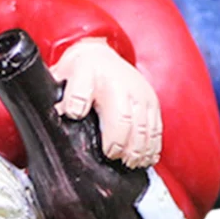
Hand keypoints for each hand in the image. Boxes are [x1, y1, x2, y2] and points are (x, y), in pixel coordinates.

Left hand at [50, 37, 161, 167]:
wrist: (99, 54)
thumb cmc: (80, 70)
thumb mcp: (63, 78)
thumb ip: (67, 98)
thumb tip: (71, 115)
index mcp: (99, 80)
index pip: (110, 111)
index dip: (113, 138)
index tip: (107, 152)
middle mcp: (125, 85)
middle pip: (132, 124)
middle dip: (127, 148)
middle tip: (119, 161)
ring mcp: (141, 94)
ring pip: (147, 128)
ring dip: (141, 150)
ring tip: (132, 164)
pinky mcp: (152, 101)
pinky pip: (156, 127)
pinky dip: (153, 145)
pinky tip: (146, 158)